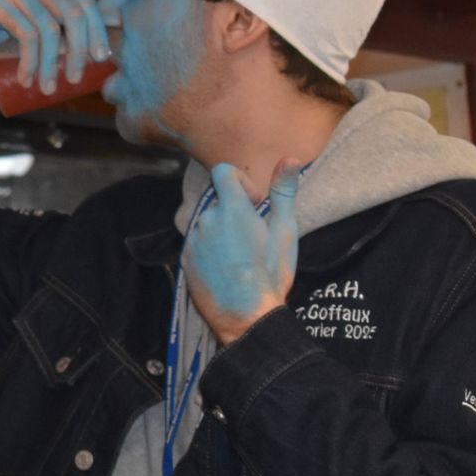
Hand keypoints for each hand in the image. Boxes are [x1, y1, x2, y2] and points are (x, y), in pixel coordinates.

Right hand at [0, 0, 109, 94]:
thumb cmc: (1, 30)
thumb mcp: (36, 25)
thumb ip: (61, 27)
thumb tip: (98, 52)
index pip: (85, 2)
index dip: (97, 30)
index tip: (101, 59)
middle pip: (73, 14)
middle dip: (78, 50)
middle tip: (76, 78)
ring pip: (49, 28)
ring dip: (51, 63)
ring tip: (48, 87)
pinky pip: (26, 34)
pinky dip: (30, 62)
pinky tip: (27, 78)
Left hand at [184, 159, 301, 346]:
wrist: (245, 315)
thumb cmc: (270, 273)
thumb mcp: (284, 232)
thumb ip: (284, 193)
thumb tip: (291, 159)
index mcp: (231, 209)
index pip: (223, 171)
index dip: (240, 181)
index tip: (255, 202)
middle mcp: (205, 219)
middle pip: (219, 201)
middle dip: (235, 211)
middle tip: (253, 236)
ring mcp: (192, 239)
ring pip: (208, 222)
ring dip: (222, 230)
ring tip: (241, 256)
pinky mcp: (184, 258)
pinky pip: (197, 241)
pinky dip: (210, 247)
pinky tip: (226, 267)